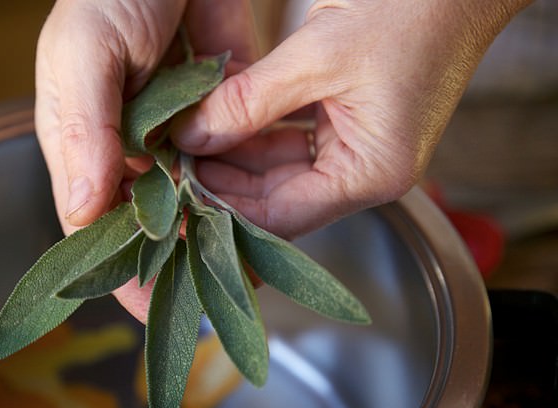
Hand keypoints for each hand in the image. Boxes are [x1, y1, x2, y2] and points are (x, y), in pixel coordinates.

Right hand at [35, 0, 259, 321]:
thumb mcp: (83, 49)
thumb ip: (82, 126)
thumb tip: (84, 210)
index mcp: (85, 143)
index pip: (97, 223)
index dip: (120, 268)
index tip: (151, 309)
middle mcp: (130, 148)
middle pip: (153, 222)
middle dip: (180, 263)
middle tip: (212, 304)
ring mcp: (176, 134)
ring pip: (198, 200)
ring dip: (220, 236)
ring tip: (248, 278)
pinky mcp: (218, 112)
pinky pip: (235, 161)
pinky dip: (250, 190)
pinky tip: (271, 223)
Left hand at [170, 0, 531, 238]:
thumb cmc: (407, 9)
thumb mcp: (315, 57)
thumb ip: (248, 103)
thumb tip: (191, 136)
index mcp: (372, 173)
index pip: (284, 217)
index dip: (226, 210)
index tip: (180, 195)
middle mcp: (365, 172)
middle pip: (276, 198)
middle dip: (223, 183)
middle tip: (172, 165)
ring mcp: (355, 148)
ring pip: (276, 170)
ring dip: (232, 155)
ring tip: (184, 142)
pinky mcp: (344, 124)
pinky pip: (287, 141)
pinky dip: (252, 131)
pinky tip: (215, 121)